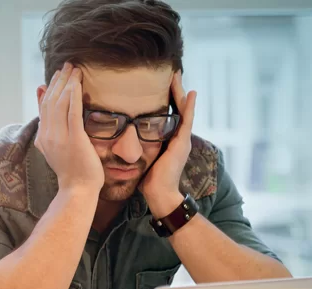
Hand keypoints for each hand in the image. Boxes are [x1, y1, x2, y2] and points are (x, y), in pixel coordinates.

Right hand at [34, 62, 103, 192]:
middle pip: (51, 101)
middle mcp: (48, 135)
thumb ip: (49, 134)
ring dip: (67, 83)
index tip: (57, 75)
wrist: (77, 189)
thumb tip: (45, 122)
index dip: (51, 89)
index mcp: (43, 138)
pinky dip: (74, 95)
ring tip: (74, 69)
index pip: (45, 107)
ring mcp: (60, 137)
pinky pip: (72, 112)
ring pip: (60, 103)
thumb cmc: (72, 173)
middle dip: (59, 81)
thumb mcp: (56, 151)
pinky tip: (77, 83)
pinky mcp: (74, 139)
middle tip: (67, 65)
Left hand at [139, 70, 196, 216]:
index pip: (166, 113)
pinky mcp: (182, 143)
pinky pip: (186, 121)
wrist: (159, 194)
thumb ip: (138, 146)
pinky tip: (191, 93)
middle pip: (177, 108)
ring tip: (179, 75)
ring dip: (181, 92)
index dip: (165, 98)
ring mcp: (182, 139)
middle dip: (174, 90)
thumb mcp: (142, 157)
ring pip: (183, 110)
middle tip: (172, 71)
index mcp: (167, 139)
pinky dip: (189, 107)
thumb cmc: (149, 179)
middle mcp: (177, 137)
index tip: (159, 82)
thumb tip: (121, 138)